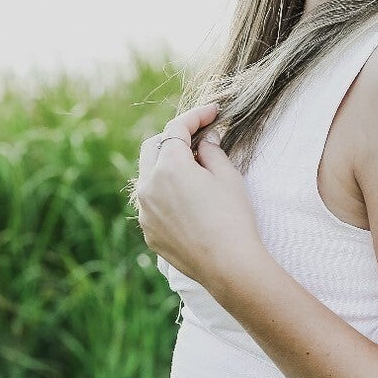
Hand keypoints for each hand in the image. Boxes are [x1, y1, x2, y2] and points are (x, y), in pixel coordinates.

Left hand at [134, 103, 263, 293]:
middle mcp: (148, 186)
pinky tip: (188, 198)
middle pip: (152, 147)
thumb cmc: (232, 217)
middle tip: (198, 136)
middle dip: (173, 137)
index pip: (176, 129)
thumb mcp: (227, 176)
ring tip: (194, 168)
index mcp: (168, 167)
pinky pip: (151, 202)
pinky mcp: (149, 232)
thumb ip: (212, 151)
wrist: (228, 266)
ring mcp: (145, 211)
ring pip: (148, 176)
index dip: (196, 115)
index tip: (213, 111)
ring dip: (166, 165)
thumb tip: (206, 140)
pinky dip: (165, 192)